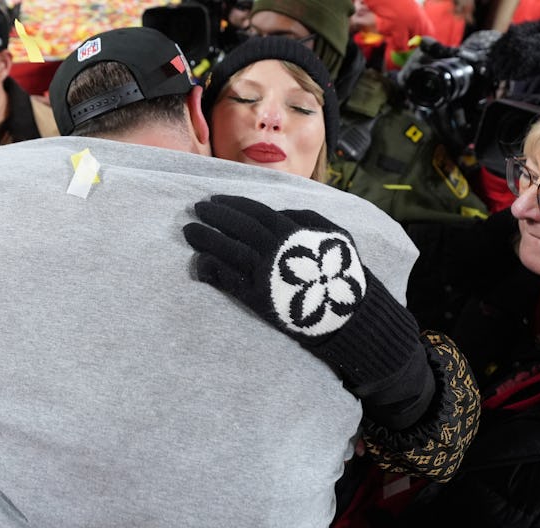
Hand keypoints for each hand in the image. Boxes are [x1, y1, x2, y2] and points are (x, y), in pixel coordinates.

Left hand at [184, 195, 424, 402]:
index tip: (214, 200)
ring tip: (189, 231)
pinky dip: (211, 270)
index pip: (254, 212)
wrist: (349, 314)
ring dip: (205, 239)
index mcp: (293, 230)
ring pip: (227, 250)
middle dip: (214, 216)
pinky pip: (228, 280)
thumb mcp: (333, 234)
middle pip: (237, 227)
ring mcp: (264, 274)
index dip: (231, 204)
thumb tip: (276, 212)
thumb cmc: (342, 271)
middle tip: (196, 209)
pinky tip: (199, 263)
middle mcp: (275, 249)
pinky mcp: (257, 298)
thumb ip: (304, 218)